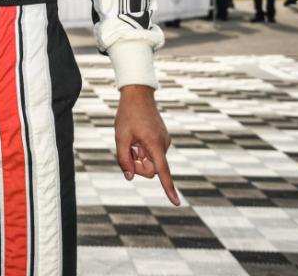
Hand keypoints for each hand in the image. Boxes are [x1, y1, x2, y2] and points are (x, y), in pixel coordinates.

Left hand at [115, 85, 179, 204]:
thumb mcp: (121, 137)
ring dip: (140, 156)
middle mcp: (163, 144)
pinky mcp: (162, 138)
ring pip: (151, 161)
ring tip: (132, 140)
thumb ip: (124, 159)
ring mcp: (164, 141)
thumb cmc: (128, 114)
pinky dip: (143, 150)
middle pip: (152, 169)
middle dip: (138, 166)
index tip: (176, 203)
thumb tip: (130, 177)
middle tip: (127, 152)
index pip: (162, 171)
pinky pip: (153, 152)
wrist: (138, 93)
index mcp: (154, 144)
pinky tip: (136, 137)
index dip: (168, 188)